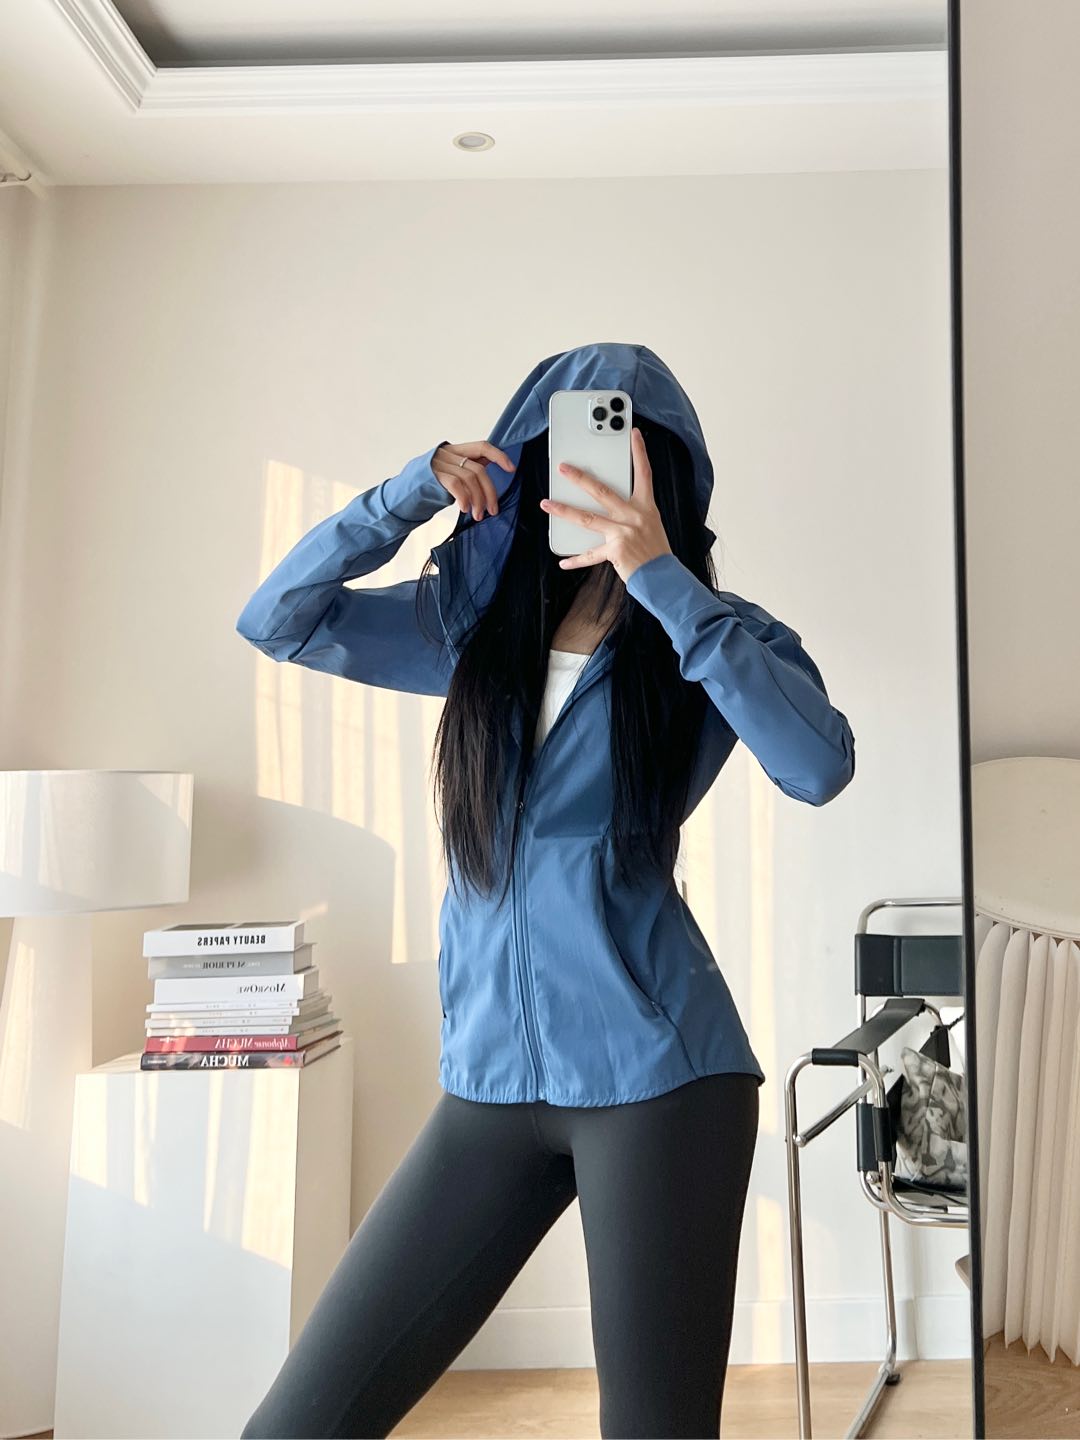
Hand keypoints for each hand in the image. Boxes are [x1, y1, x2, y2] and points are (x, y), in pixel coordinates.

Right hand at [433, 441, 514, 521]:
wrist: (402, 494)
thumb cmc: (429, 488)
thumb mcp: (450, 475)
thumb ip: (467, 472)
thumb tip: (488, 481)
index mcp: (455, 450)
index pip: (482, 446)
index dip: (499, 456)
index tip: (511, 468)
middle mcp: (448, 454)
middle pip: (479, 470)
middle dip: (490, 492)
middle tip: (493, 510)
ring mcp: (440, 463)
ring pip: (470, 479)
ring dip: (478, 500)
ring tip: (478, 515)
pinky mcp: (434, 475)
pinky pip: (457, 485)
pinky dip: (465, 498)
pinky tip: (465, 509)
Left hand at [539, 427, 672, 584]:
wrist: (663, 577)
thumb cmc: (656, 552)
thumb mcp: (650, 525)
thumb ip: (631, 514)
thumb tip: (607, 509)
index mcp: (646, 507)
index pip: (644, 473)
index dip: (640, 452)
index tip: (634, 434)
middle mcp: (634, 515)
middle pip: (602, 491)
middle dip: (580, 477)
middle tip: (563, 467)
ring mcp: (623, 532)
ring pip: (587, 518)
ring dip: (564, 510)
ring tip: (547, 504)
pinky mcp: (615, 550)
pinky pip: (590, 554)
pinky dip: (576, 559)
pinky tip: (563, 561)